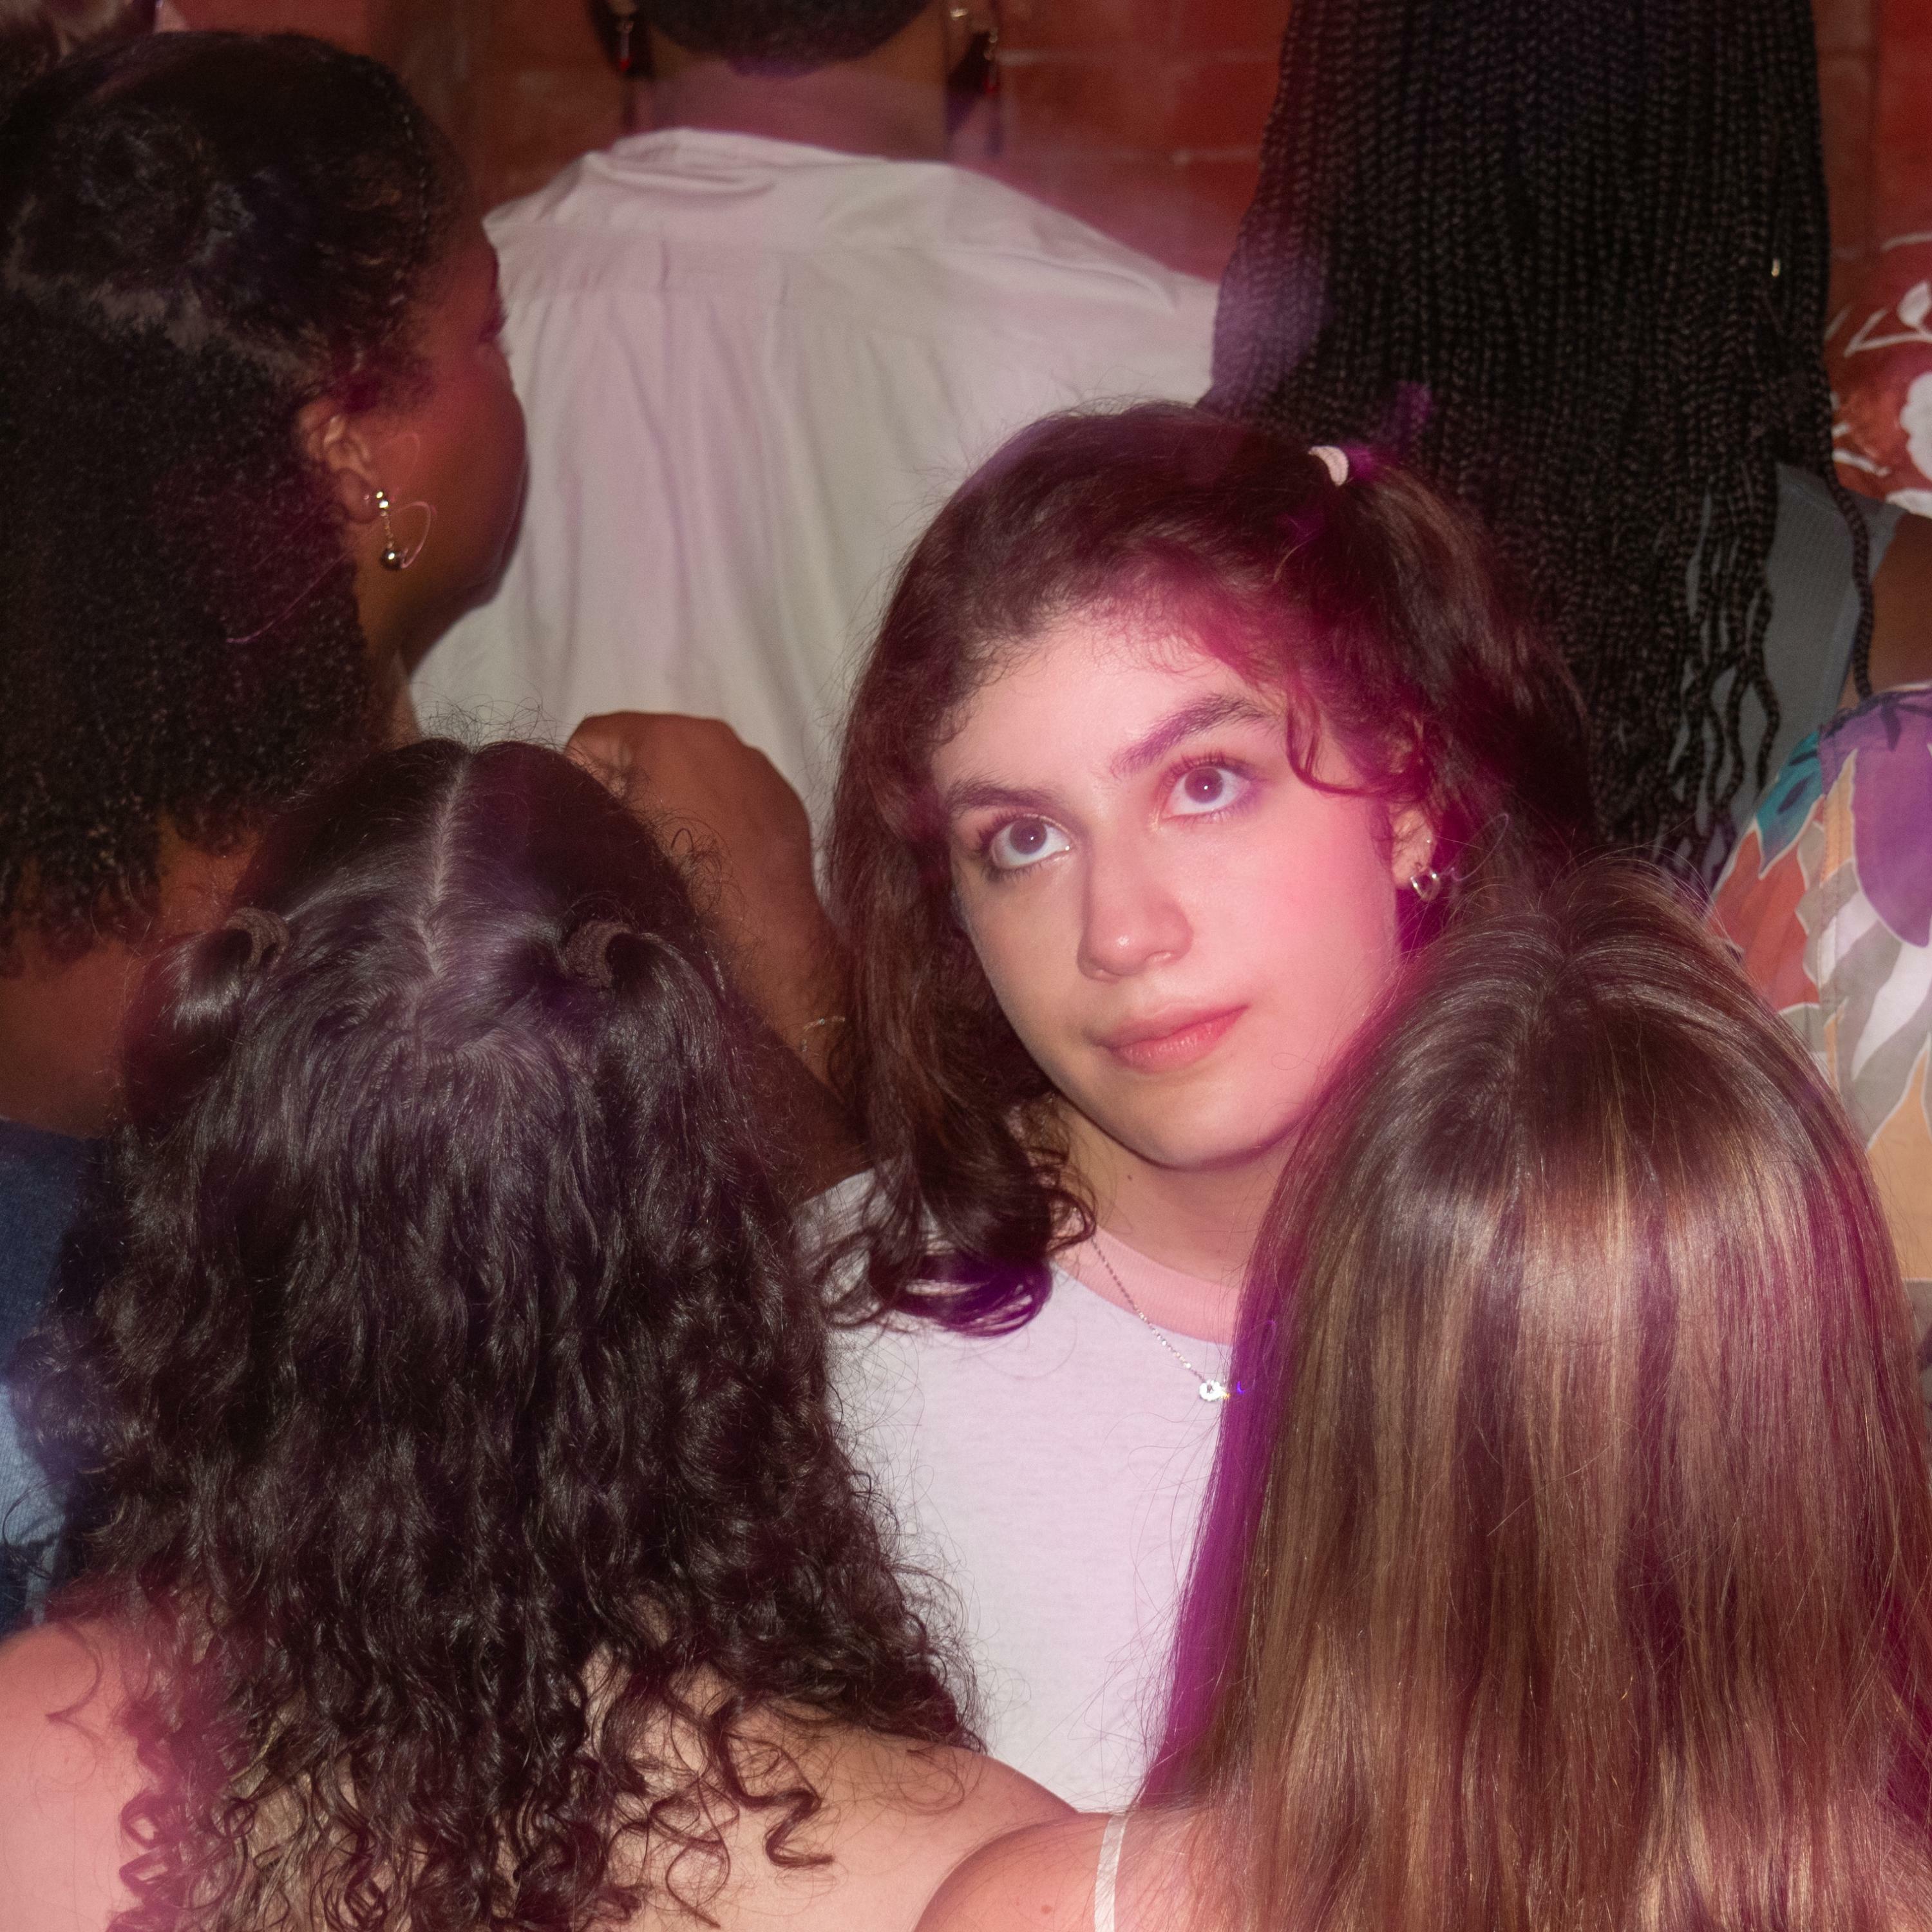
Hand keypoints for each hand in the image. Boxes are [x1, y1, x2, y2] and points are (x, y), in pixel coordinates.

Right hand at [566, 712, 844, 1067]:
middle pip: (645, 744)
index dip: (581, 775)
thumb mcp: (613, 838)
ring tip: (677, 843)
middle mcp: (713, 734)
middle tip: (632, 832)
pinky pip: (733, 784)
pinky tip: (719, 846)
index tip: (593, 815)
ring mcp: (751, 760)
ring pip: (693, 762)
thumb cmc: (677, 878)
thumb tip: (587, 797)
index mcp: (664, 736)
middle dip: (631, 780)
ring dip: (676, 790)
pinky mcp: (779, 789)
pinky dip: (719, 805)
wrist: (762, 917)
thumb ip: (593, 802)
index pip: (593, 736)